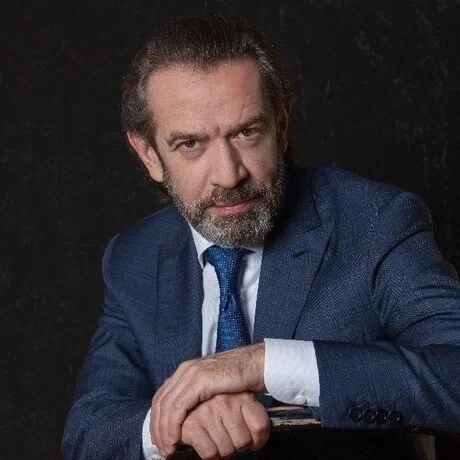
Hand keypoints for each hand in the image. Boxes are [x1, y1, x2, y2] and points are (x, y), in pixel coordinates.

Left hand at [151, 343, 265, 455]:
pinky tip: (176, 438)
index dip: (157, 419)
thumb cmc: (237, 380)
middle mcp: (185, 371)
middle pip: (160, 401)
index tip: (160, 439)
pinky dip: (173, 425)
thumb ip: (198, 396)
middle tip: (162, 448)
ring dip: (164, 430)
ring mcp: (192, 374)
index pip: (162, 396)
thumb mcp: (212, 387)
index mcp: (186, 371)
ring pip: (167, 406)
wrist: (253, 365)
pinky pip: (179, 407)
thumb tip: (187, 417)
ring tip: (168, 448)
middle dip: (157, 428)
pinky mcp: (200, 381)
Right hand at [180, 392, 269, 458]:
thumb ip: (252, 416)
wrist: (184, 397)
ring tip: (215, 440)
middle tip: (227, 438)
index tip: (250, 440)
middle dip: (235, 446)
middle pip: (243, 442)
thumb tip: (258, 440)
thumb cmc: (214, 404)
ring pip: (227, 450)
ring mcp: (208, 412)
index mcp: (241, 395)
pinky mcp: (192, 425)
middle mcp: (225, 401)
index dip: (257, 440)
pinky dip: (209, 455)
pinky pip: (210, 453)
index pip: (260, 427)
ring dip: (221, 452)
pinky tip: (206, 444)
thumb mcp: (240, 401)